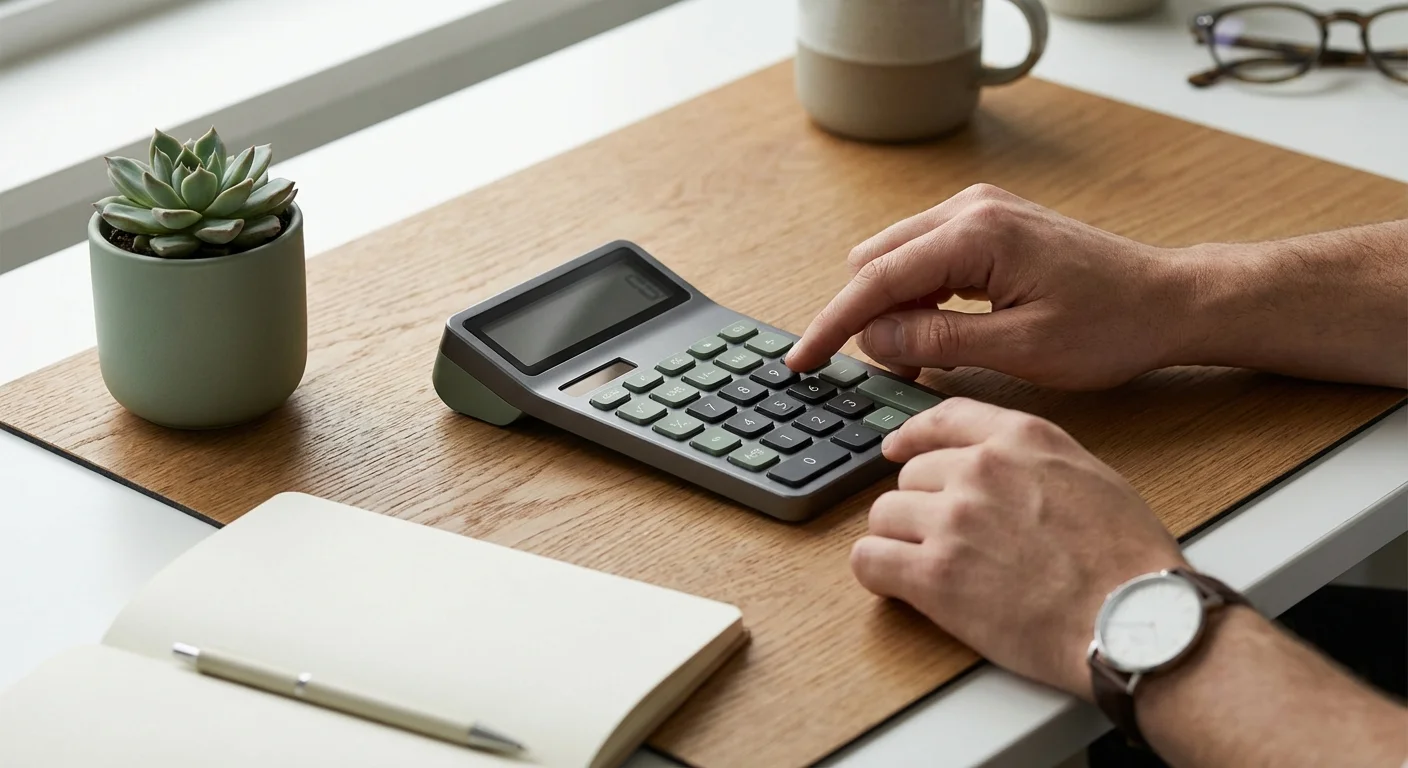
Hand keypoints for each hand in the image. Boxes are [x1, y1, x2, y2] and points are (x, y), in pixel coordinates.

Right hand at [785, 184, 1191, 389]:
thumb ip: (938, 342)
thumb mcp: (1021, 349)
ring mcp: (979, 211)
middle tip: (893, 372)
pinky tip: (941, 336)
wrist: (1167, 299)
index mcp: (976, 234)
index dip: (833, 325)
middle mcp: (970, 209)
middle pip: (876, 262)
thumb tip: (875, 338)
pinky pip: (927, 258)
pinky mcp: (988, 224)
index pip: (876, 279)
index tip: (802, 361)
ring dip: (895, 310)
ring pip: (897, 260)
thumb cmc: (1110, 325)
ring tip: (924, 360)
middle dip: (867, 318)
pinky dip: (920, 297)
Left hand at [850, 398, 1185, 697]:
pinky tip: (900, 587)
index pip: (942, 418)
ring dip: (899, 542)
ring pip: (883, 516)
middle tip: (948, 542)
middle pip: (908, 476)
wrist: (1136, 620)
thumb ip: (1032, 461)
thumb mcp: (1089, 476)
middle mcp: (980, 470)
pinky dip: (878, 575)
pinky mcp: (934, 575)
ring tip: (933, 570)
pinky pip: (868, 560)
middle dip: (921, 508)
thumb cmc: (1128, 561)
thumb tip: (997, 470)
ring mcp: (953, 519)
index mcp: (1021, 440)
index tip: (896, 449)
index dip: (912, 437)